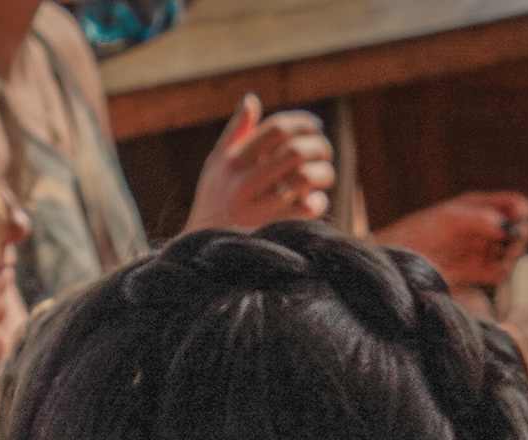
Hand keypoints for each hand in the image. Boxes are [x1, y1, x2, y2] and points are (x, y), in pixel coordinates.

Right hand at [185, 94, 334, 231]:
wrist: (203, 252)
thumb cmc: (213, 202)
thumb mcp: (215, 165)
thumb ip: (235, 132)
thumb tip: (251, 99)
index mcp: (232, 162)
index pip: (275, 130)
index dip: (302, 122)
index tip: (314, 127)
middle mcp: (244, 184)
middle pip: (294, 151)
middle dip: (318, 146)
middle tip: (324, 151)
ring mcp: (258, 209)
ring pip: (303, 179)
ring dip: (322, 173)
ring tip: (324, 175)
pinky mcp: (271, 231)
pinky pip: (306, 209)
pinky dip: (318, 201)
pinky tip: (314, 201)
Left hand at [370, 190, 527, 290]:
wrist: (400, 258)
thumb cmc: (421, 230)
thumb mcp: (452, 217)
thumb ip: (482, 219)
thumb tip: (509, 226)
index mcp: (480, 207)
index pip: (514, 203)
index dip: (522, 208)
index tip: (523, 215)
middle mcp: (484, 228)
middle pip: (519, 228)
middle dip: (522, 232)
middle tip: (515, 237)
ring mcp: (482, 250)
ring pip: (513, 251)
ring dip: (515, 252)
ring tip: (506, 252)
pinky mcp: (477, 273)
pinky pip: (501, 271)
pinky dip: (505, 269)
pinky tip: (498, 267)